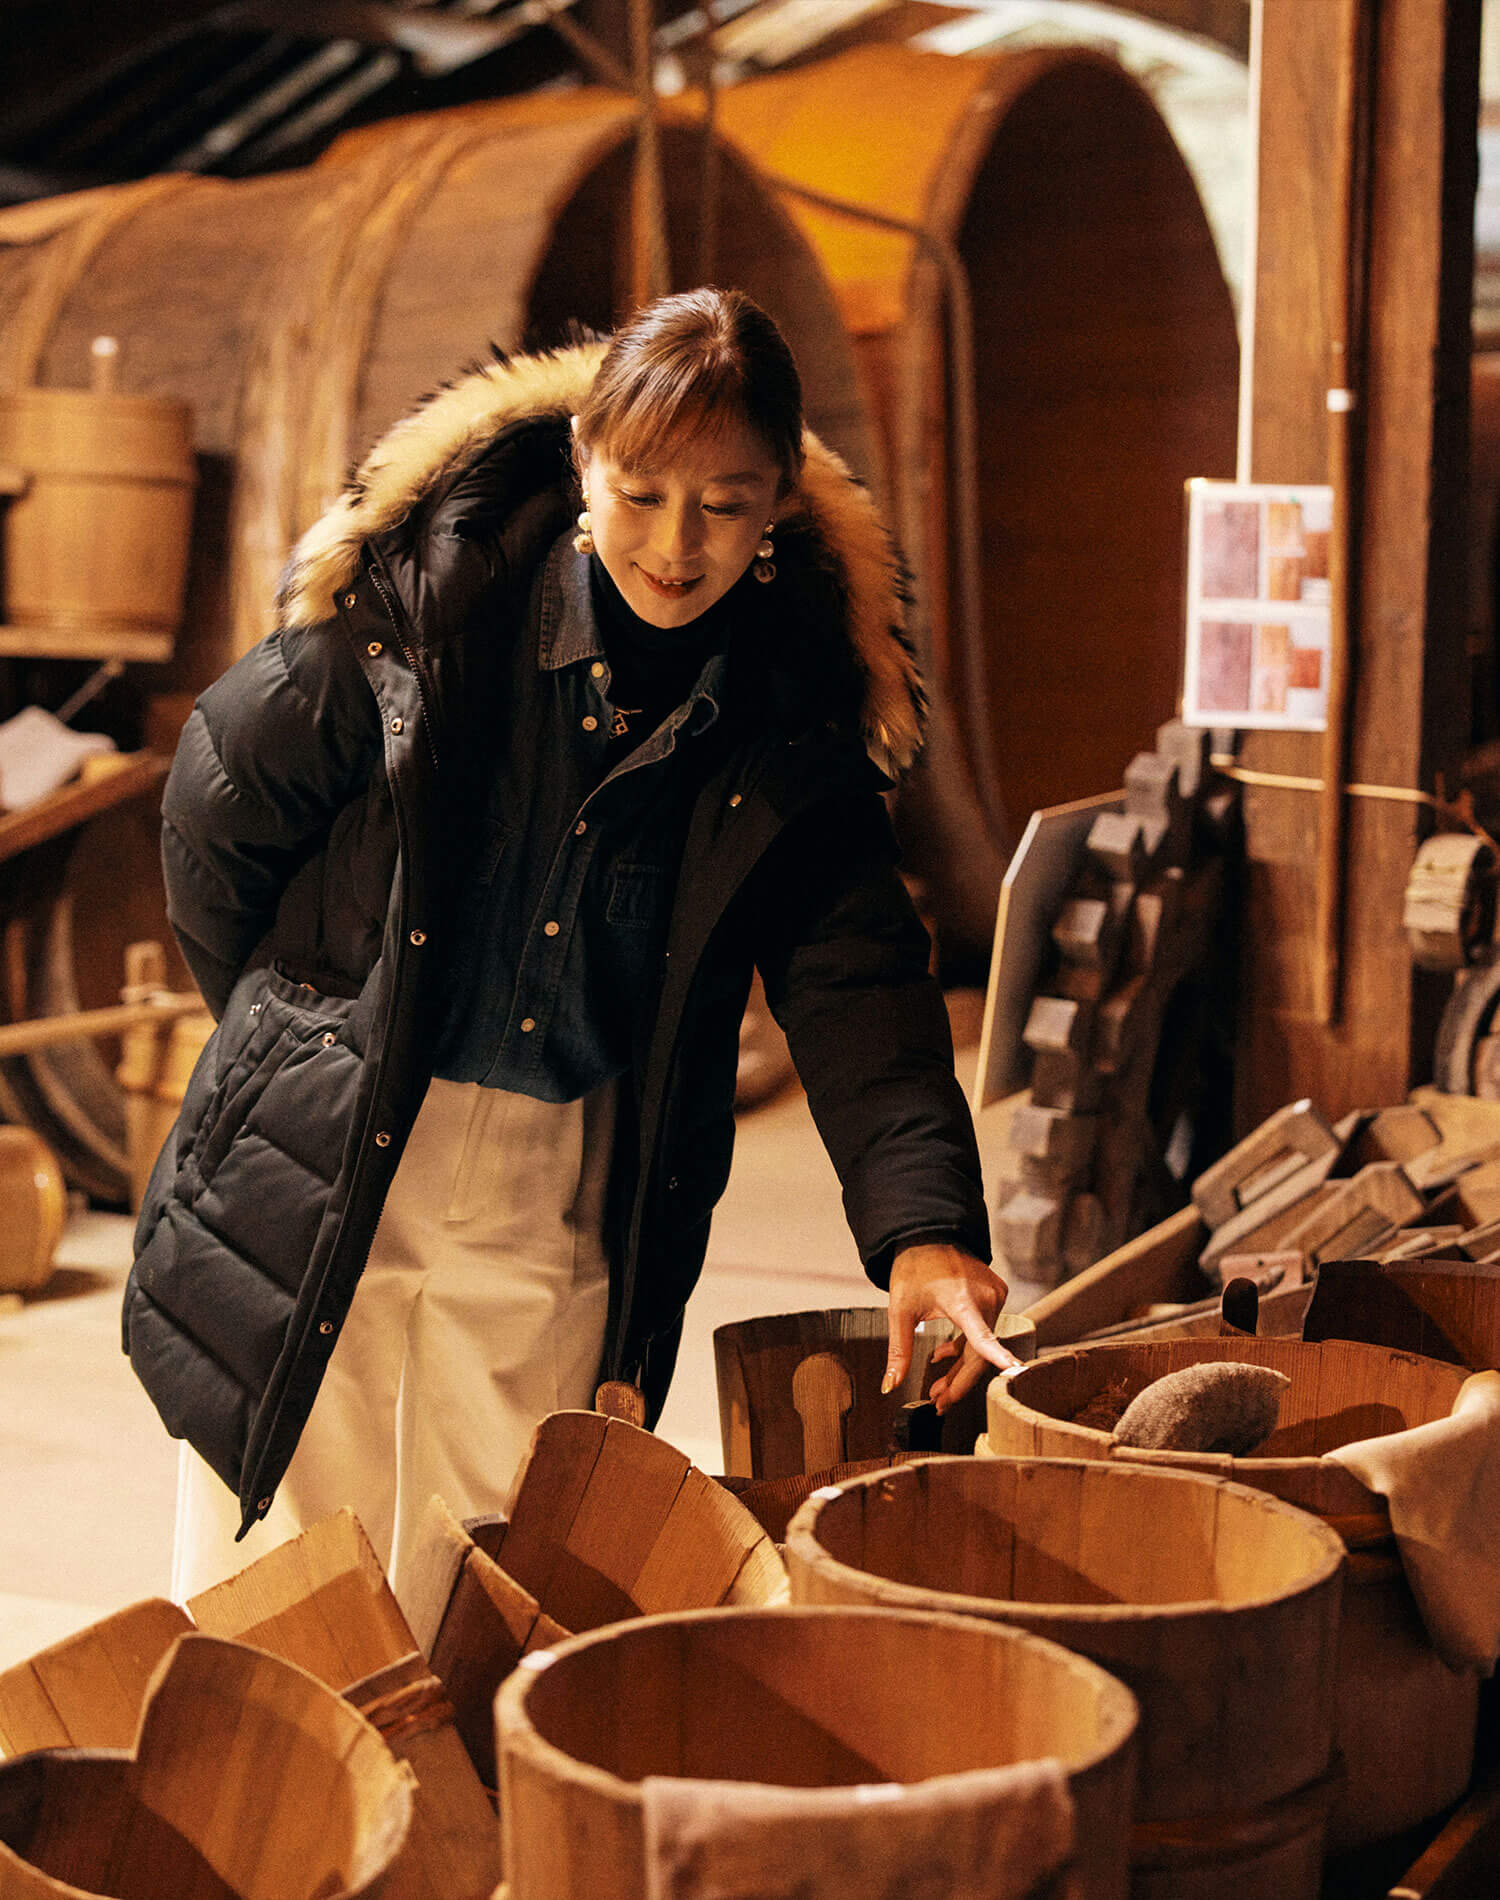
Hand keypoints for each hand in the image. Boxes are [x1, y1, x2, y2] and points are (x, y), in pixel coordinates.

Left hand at [883, 1243, 1018, 1412]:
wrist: (928, 1235)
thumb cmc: (914, 1268)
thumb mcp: (899, 1310)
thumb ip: (899, 1351)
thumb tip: (891, 1385)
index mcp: (961, 1300)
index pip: (983, 1335)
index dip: (997, 1356)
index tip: (1014, 1371)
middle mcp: (985, 1298)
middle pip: (979, 1353)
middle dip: (958, 1382)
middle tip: (939, 1403)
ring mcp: (995, 1295)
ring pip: (982, 1344)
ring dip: (960, 1367)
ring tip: (938, 1387)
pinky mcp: (997, 1294)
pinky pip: (984, 1329)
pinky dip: (967, 1346)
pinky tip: (945, 1355)